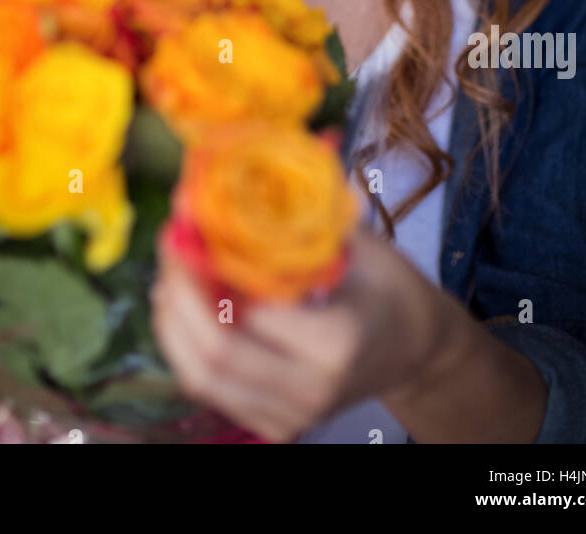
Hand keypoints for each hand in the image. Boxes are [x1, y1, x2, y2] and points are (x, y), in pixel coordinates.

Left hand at [151, 224, 461, 442]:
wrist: (416, 348)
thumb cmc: (391, 288)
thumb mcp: (359, 243)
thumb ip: (305, 212)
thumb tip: (252, 160)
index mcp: (335, 343)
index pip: (248, 315)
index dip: (204, 269)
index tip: (186, 222)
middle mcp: (310, 390)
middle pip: (214, 356)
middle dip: (178, 295)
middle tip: (169, 242)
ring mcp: (291, 416)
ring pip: (202, 378)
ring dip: (173, 321)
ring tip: (169, 269)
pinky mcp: (274, 424)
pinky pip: (211, 388)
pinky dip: (186, 345)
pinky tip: (182, 304)